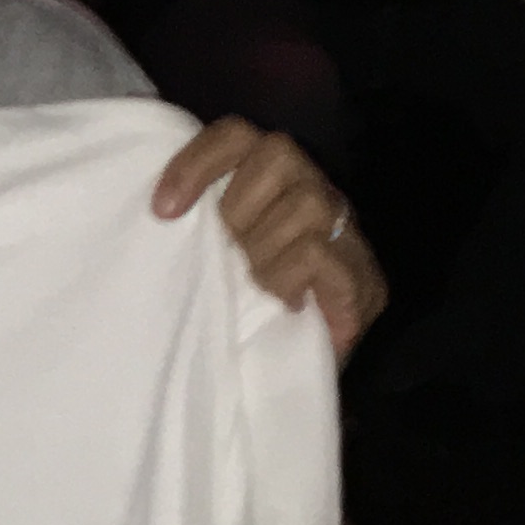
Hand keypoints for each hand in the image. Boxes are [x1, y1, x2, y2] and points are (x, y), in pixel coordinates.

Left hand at [155, 117, 387, 363]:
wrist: (290, 389)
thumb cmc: (243, 319)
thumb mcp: (212, 262)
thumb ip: (200, 225)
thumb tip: (160, 208)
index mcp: (276, 185)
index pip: (238, 135)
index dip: (197, 161)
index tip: (162, 210)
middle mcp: (318, 194)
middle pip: (279, 153)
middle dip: (238, 207)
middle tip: (226, 254)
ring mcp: (348, 235)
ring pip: (306, 202)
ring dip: (263, 248)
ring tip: (253, 285)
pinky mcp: (364, 281)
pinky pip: (319, 252)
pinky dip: (287, 275)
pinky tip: (281, 302)